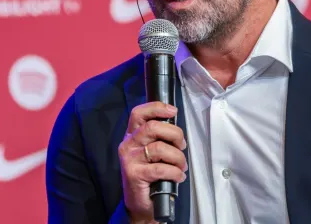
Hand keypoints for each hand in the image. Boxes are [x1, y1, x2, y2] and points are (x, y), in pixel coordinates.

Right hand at [118, 101, 187, 223]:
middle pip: (153, 127)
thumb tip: (178, 131)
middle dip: (175, 134)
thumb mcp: (152, 152)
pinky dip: (175, 172)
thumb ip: (160, 137)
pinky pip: (161, 169)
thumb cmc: (150, 174)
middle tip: (182, 145)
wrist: (140, 203)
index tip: (173, 111)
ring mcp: (130, 159)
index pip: (139, 113)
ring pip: (160, 148)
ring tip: (181, 166)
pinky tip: (178, 177)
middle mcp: (128, 144)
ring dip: (178, 157)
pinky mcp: (134, 174)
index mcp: (132, 135)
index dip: (156, 108)